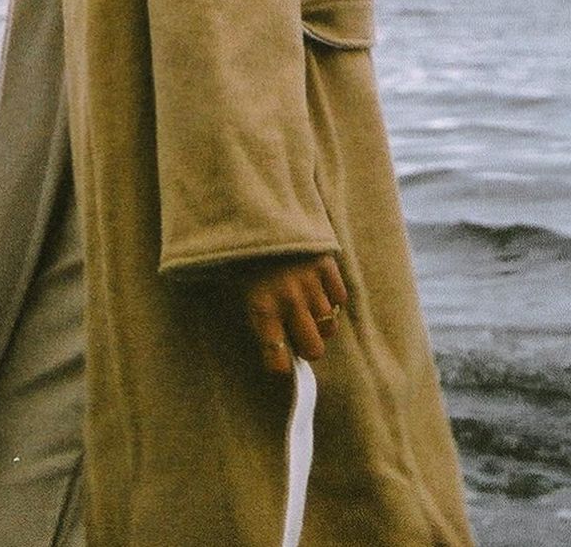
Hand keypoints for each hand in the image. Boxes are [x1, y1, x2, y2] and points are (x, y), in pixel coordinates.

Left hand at [239, 253, 347, 374]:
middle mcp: (288, 299)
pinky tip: (318, 289)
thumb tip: (272, 345)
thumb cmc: (240, 251)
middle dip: (308, 347)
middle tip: (299, 336)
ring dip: (320, 323)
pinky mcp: (326, 264)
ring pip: (329, 325)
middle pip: (313, 349)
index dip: (280, 365)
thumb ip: (252, 314)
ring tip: (307, 310)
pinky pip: (340, 298)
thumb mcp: (231, 284)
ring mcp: (310, 282)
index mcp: (260, 307)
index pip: (277, 358)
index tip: (281, 364)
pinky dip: (332, 299)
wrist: (253, 206)